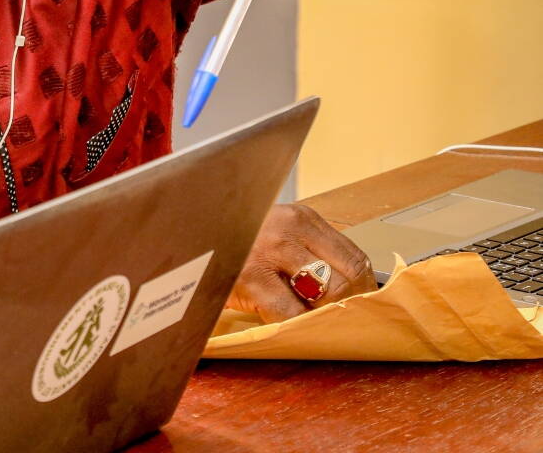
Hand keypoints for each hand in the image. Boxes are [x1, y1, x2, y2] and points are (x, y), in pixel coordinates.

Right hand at [228, 203, 376, 322]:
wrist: (181, 237)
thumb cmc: (230, 243)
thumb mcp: (273, 235)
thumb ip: (305, 253)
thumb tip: (348, 290)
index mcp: (299, 217)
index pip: (354, 257)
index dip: (362, 289)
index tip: (357, 305)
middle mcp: (287, 229)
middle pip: (346, 277)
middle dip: (347, 305)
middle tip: (335, 320)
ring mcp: (266, 252)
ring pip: (325, 295)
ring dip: (322, 314)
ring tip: (310, 321)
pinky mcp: (248, 279)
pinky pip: (291, 313)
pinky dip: (296, 325)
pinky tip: (285, 324)